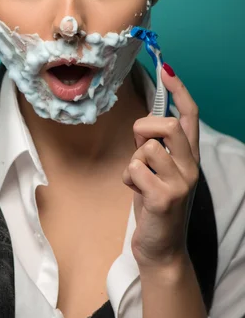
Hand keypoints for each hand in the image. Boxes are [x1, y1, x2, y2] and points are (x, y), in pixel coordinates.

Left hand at [122, 65, 199, 269]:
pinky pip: (134, 169)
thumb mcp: (160, 171)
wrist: (161, 248)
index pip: (189, 116)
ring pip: (146, 148)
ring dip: (133, 162)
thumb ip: (157, 146)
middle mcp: (190, 166)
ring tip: (138, 179)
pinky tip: (136, 193)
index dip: (179, 90)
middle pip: (167, 125)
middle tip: (139, 149)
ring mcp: (180, 182)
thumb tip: (145, 123)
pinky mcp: (164, 197)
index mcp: (189, 157)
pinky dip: (127, 178)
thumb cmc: (155, 204)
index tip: (166, 69)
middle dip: (144, 129)